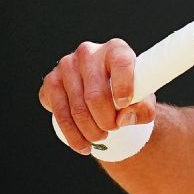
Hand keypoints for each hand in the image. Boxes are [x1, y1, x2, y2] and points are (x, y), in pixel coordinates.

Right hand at [39, 38, 155, 154]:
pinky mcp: (51, 82)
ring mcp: (66, 66)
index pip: (121, 63)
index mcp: (115, 49)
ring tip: (101, 137)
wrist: (104, 91)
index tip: (125, 105)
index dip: (124, 87)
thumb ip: (143, 108)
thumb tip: (124, 118)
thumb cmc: (129, 91)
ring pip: (77, 108)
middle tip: (113, 129)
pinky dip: (73, 135)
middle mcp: (88, 52)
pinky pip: (60, 114)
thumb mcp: (143, 98)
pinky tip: (84, 145)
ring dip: (91, 131)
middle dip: (106, 120)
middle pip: (96, 95)